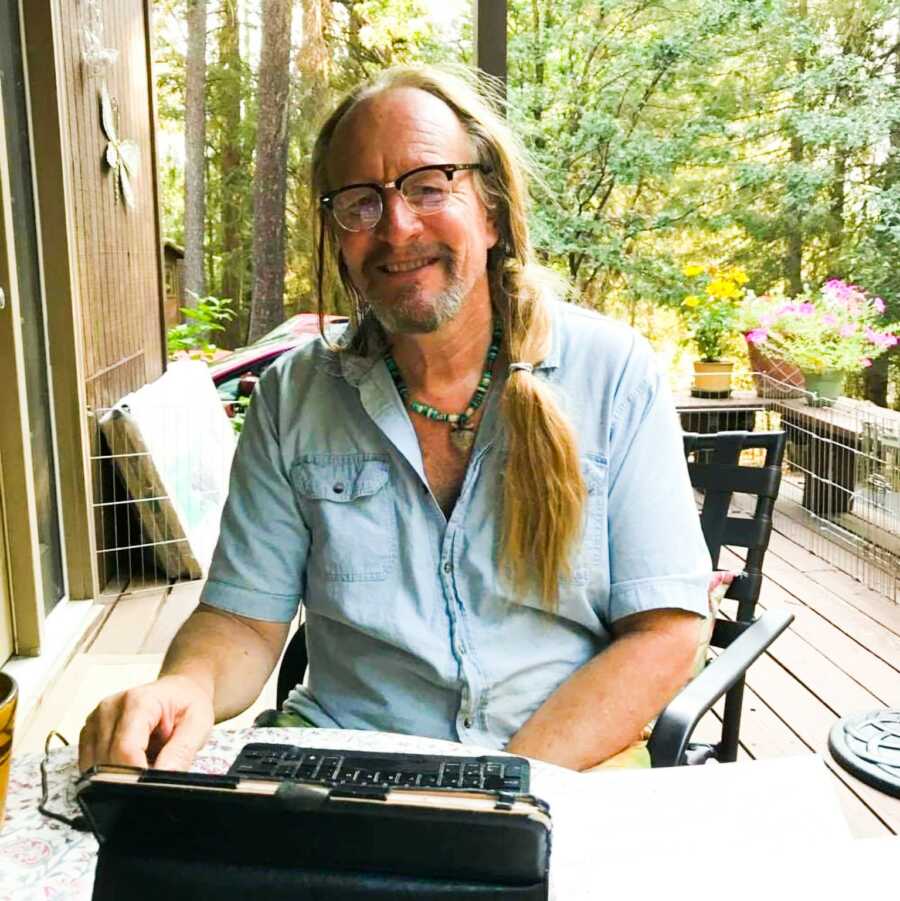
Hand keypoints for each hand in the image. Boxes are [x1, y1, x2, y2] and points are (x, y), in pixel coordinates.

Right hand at [78, 674, 214, 771]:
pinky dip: (109, 773)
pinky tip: (131, 762)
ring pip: (95, 768)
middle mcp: (109, 708)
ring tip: (146, 763)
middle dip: (130, 778)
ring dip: (119, 776)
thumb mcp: (199, 724)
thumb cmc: (188, 704)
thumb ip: (181, 752)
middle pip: (107, 762)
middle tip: (155, 777)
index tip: (152, 790)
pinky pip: (90, 766)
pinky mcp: (88, 733)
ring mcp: (95, 720)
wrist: (178, 691)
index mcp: (138, 701)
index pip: (125, 750)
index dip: (137, 776)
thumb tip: (163, 777)